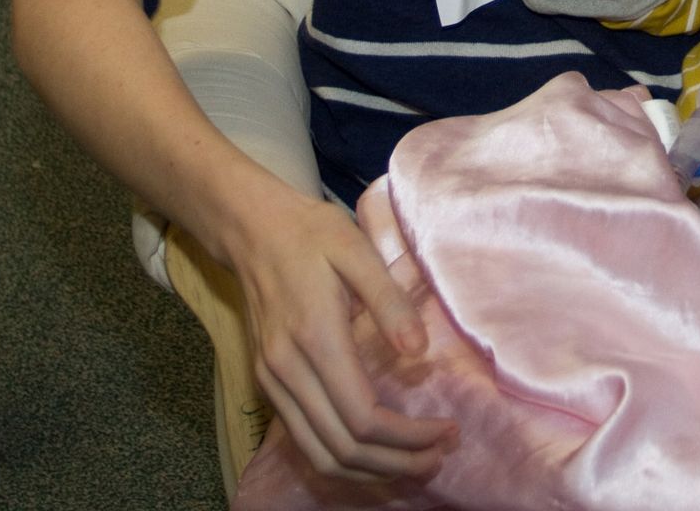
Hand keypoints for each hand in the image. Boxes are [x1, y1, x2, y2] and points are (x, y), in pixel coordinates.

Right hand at [225, 182, 457, 480]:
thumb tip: (419, 351)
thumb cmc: (312, 234)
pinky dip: (341, 459)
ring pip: (319, 455)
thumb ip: (389, 300)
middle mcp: (286, 372)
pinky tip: (374, 451)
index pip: (363, 417)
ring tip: (414, 462)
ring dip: (369, 471)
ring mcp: (271, 383)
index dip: (407, 436)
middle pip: (343, 448)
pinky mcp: (267, 384)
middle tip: (440, 457)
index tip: (445, 430)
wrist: (254, 228)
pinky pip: (305, 440)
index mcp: (314, 338)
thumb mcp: (357, 250)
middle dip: (396, 463)